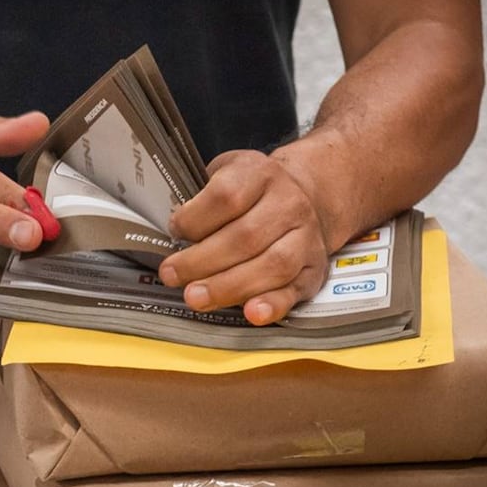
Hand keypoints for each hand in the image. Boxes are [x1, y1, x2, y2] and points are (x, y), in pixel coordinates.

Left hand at [156, 150, 330, 324]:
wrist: (307, 197)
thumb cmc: (252, 191)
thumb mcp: (227, 173)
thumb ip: (201, 196)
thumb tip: (173, 232)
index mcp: (261, 174)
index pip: (227, 195)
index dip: (196, 218)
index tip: (174, 231)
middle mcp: (289, 204)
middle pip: (246, 236)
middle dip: (203, 261)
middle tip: (173, 276)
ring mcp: (306, 237)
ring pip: (272, 265)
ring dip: (229, 287)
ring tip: (196, 298)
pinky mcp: (314, 269)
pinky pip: (296, 290)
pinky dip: (273, 305)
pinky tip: (251, 314)